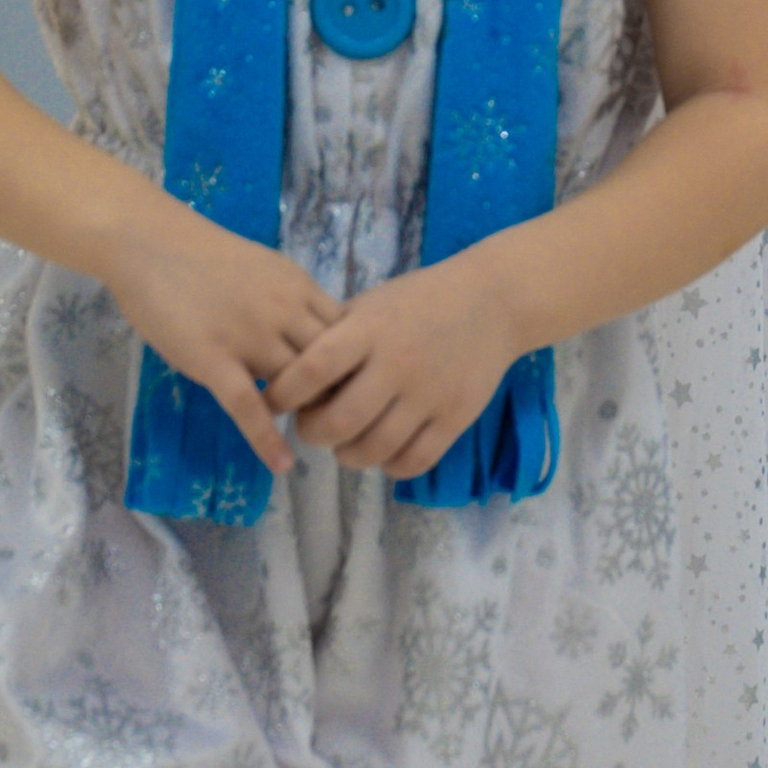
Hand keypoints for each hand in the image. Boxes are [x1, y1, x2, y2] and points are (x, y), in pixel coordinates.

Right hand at [99, 206, 339, 478]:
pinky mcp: (213, 359)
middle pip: (332, 364)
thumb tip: (314, 334)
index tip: (356, 386)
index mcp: (299, 287)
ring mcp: (249, 336)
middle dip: (338, 394)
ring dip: (304, 413)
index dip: (355, 364)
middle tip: (338, 418)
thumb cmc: (201, 255)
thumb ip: (292, 301)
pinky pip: (249, 407)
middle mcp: (283, 311)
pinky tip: (280, 464)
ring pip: (297, 386)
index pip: (348, 334)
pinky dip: (267, 439)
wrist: (148, 241)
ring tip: (311, 438)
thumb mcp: (265, 268)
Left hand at [266, 256, 522, 476]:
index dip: (284, 393)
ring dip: (347, 455)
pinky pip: (412, 461)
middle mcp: (398, 364)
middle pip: (339, 421)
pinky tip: (383, 451)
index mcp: (370, 330)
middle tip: (312, 427)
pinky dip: (388, 466)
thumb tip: (288, 375)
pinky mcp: (455, 417)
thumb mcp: (372, 304)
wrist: (492, 301)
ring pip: (373, 449)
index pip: (313, 369)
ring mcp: (429, 394)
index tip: (275, 402)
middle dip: (313, 433)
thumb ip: (334, 336)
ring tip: (345, 443)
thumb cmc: (420, 301)